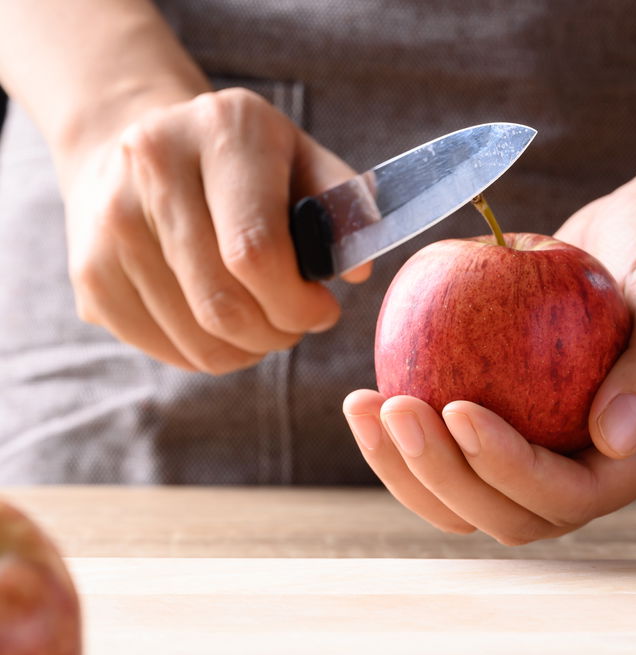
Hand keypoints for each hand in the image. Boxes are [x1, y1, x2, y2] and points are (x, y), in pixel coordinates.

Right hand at [60, 87, 368, 373]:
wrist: (138, 135)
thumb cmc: (245, 161)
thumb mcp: (303, 158)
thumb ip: (344, 207)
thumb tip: (357, 272)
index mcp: (222, 132)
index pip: (254, 252)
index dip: (297, 302)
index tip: (322, 310)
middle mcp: (153, 168)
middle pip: (222, 305)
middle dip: (277, 334)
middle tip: (296, 325)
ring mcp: (109, 222)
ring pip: (195, 338)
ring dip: (247, 350)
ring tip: (265, 324)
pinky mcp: (89, 272)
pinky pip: (162, 348)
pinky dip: (206, 354)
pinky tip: (223, 325)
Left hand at [343, 167, 635, 543]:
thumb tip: (612, 439)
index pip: (571, 494)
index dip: (508, 469)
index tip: (456, 408)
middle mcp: (604, 470)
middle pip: (514, 515)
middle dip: (446, 477)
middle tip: (395, 409)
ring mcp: (560, 454)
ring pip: (475, 501)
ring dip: (415, 471)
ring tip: (365, 408)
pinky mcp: (522, 430)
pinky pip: (458, 456)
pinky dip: (411, 441)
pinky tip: (369, 394)